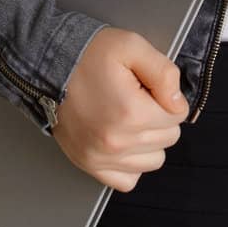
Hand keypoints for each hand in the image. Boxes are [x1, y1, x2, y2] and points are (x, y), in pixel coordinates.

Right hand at [50, 26, 188, 190]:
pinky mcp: (89, 165)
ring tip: (127, 117)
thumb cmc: (88, 55)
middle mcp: (117, 142)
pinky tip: (122, 140)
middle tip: (135, 98)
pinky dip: (131, 163)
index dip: (167, 97)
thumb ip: (164, 73)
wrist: (49, 65)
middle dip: (158, 117)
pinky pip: (128, 180)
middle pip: (168, 138)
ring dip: (147, 141)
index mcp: (132, 112)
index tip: (147, 87)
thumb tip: (178, 102)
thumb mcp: (132, 46)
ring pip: (153, 160)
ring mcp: (102, 158)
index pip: (178, 115)